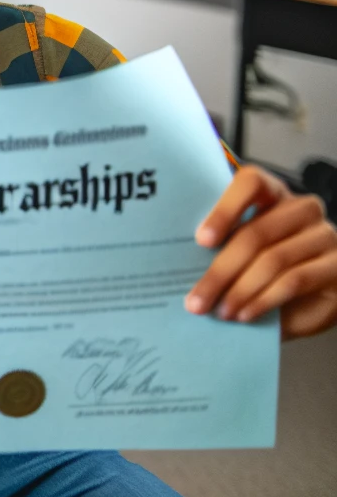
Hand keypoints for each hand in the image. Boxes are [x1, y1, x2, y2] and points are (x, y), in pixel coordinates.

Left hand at [187, 165, 336, 337]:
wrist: (305, 297)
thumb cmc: (259, 267)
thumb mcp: (238, 252)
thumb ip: (218, 247)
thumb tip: (175, 264)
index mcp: (272, 193)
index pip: (251, 182)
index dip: (225, 209)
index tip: (201, 240)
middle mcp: (302, 208)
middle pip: (256, 233)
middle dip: (221, 271)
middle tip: (196, 299)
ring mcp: (323, 235)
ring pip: (274, 260)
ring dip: (241, 290)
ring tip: (219, 311)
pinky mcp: (336, 265)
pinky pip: (295, 280)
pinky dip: (265, 299)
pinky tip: (245, 314)